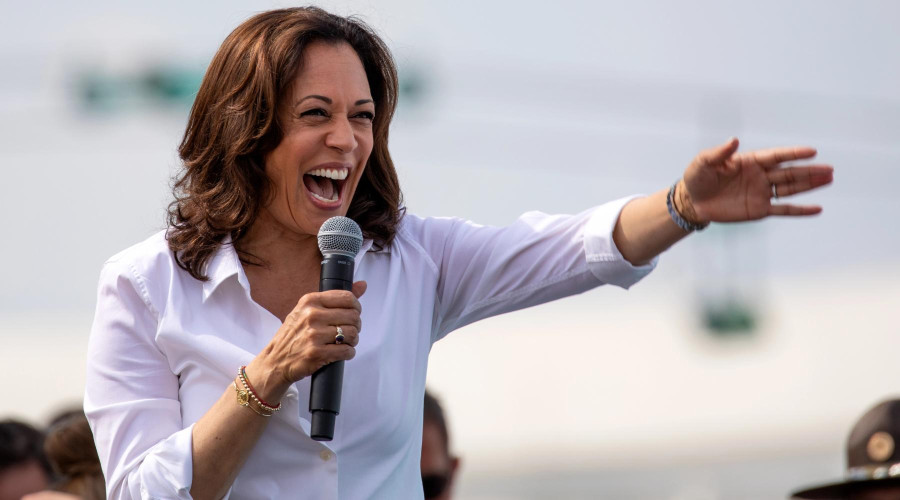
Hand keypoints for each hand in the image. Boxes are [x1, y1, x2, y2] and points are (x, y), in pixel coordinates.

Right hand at [246, 281, 366, 399]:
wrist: (275, 361)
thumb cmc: (294, 335)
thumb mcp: (308, 310)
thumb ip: (335, 298)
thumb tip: (362, 285)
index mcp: (310, 301)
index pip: (347, 298)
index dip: (356, 307)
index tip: (354, 313)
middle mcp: (312, 315)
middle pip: (353, 316)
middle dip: (356, 325)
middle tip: (349, 331)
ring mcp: (314, 335)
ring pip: (352, 334)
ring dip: (353, 340)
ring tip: (345, 342)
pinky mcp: (317, 353)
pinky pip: (347, 351)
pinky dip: (349, 353)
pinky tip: (341, 352)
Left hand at [680, 137, 833, 222]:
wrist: (692, 201)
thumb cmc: (698, 177)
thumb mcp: (704, 162)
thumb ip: (720, 153)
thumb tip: (735, 140)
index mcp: (750, 161)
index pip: (776, 156)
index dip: (793, 154)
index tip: (812, 151)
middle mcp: (760, 176)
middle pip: (789, 173)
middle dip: (809, 171)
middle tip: (829, 169)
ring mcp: (761, 193)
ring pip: (790, 189)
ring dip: (810, 185)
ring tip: (829, 179)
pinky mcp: (758, 210)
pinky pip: (783, 210)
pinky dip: (800, 211)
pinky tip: (817, 209)